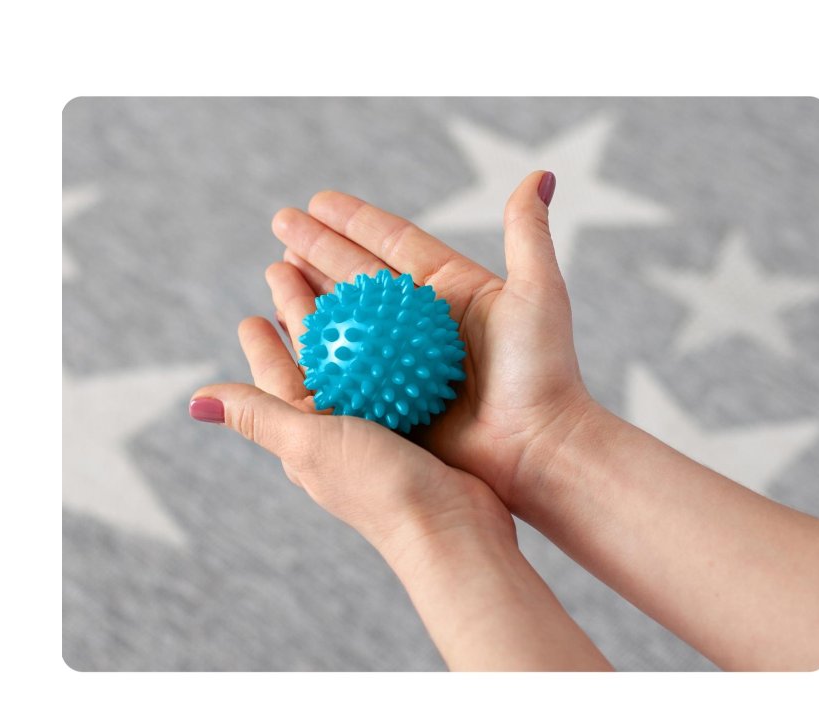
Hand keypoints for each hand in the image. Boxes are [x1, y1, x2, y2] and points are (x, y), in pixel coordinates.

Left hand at [190, 314, 514, 558]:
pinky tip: (400, 323)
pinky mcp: (419, 424)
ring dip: (347, 326)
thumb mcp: (308, 442)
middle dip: (301, 320)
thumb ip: (258, 416)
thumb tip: (194, 400)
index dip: (262, 345)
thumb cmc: (377, 487)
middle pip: (315, 362)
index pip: (276, 379)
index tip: (251, 313)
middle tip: (291, 275)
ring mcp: (380, 428)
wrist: (450, 528)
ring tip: (341, 289)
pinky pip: (396, 375)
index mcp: (306, 435)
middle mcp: (339, 431)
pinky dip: (390, 347)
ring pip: (356, 364)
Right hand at [269, 171, 589, 505]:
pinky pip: (346, 366)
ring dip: (310, 292)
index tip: (317, 201)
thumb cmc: (543, 371)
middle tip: (280, 224)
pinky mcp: (391, 398)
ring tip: (275, 267)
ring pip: (348, 318)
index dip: (356, 221)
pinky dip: (317, 347)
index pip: (395, 245)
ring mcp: (404, 361)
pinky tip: (286, 329)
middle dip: (319, 248)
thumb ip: (526, 233)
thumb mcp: (538, 293)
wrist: (537, 449)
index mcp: (453, 291)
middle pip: (361, 275)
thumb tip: (540, 173)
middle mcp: (423, 323)